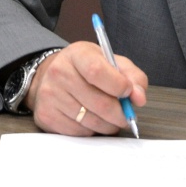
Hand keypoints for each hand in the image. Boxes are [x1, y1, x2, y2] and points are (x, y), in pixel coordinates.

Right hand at [24, 42, 146, 135]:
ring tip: (111, 118)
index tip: (129, 92)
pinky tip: (92, 119)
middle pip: (98, 102)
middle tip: (127, 115)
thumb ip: (132, 76)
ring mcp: (50, 95)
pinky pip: (78, 132)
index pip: (97, 71)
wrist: (52, 75)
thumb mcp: (111, 61)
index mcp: (77, 54)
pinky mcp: (46, 116)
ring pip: (90, 121)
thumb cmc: (86, 68)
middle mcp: (59, 73)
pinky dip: (92, 130)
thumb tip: (139, 97)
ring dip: (108, 125)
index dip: (118, 86)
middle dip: (120, 114)